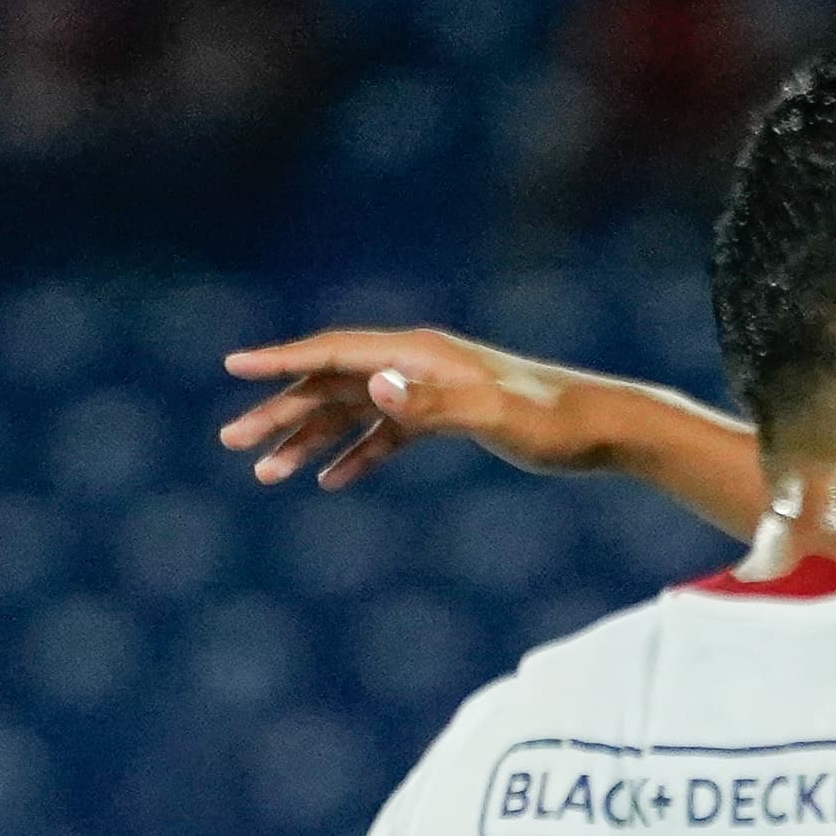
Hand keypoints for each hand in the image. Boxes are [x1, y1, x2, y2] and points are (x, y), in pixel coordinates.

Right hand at [219, 327, 615, 490]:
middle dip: (280, 412)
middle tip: (232, 441)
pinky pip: (387, 435)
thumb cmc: (553, 421)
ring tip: (266, 474)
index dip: (282, 361)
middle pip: (331, 385)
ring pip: (352, 412)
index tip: (233, 368)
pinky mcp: (447, 417)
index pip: (335, 353)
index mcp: (419, 354)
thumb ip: (429, 402)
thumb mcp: (491, 413)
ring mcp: (429, 390)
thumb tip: (374, 387)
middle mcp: (417, 364)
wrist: (603, 429)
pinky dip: (358, 455)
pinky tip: (331, 482)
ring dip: (310, 440)